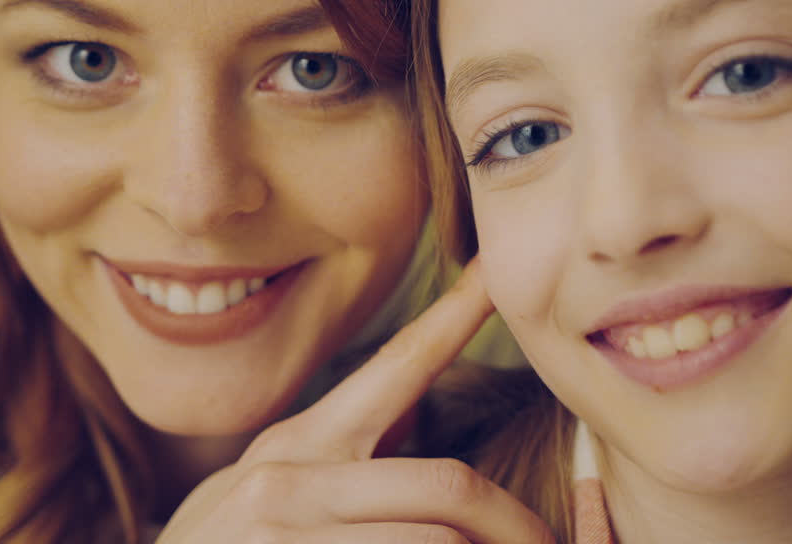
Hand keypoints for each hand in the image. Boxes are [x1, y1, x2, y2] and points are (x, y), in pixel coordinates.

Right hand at [157, 260, 553, 543]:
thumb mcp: (277, 490)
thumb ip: (346, 460)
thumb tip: (420, 433)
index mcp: (302, 442)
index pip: (395, 365)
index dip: (455, 316)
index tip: (499, 274)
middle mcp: (292, 479)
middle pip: (445, 486)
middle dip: (514, 522)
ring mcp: (285, 534)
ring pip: (432, 541)